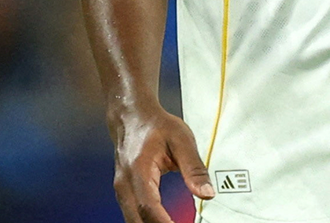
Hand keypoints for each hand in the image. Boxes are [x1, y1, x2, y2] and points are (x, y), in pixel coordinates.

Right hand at [109, 105, 213, 222]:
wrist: (133, 117)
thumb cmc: (156, 126)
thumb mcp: (182, 140)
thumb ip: (194, 168)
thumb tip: (207, 194)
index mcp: (138, 171)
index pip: (148, 207)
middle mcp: (125, 185)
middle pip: (138, 220)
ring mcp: (122, 191)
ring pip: (133, 221)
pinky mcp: (125, 195)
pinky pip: (134, 216)